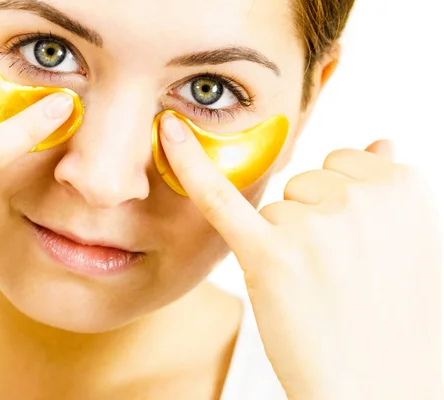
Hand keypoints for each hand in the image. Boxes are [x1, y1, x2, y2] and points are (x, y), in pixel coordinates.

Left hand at [160, 114, 442, 399]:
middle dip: (307, 223)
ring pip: (272, 207)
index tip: (350, 242)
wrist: (377, 388)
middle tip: (333, 274)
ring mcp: (313, 225)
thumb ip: (390, 187)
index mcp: (402, 186)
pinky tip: (167, 132)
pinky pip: (218, 197)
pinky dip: (188, 163)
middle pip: (303, 183)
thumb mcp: (414, 245)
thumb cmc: (394, 320)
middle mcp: (360, 198)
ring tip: (315, 287)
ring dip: (281, 243)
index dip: (334, 204)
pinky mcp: (268, 255)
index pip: (340, 164)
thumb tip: (380, 141)